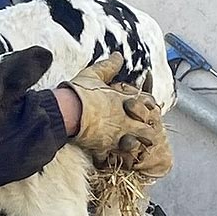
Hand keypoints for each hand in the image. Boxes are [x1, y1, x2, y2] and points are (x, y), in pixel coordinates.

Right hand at [62, 53, 170, 176]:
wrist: (66, 110)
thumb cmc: (80, 92)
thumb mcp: (95, 74)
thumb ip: (109, 66)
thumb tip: (118, 55)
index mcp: (123, 102)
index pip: (147, 105)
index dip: (150, 108)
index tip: (150, 109)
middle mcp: (123, 120)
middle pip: (146, 129)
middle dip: (148, 133)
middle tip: (147, 135)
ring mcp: (115, 135)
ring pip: (134, 146)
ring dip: (133, 148)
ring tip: (132, 149)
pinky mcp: (102, 148)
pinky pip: (109, 159)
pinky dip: (107, 161)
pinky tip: (106, 161)